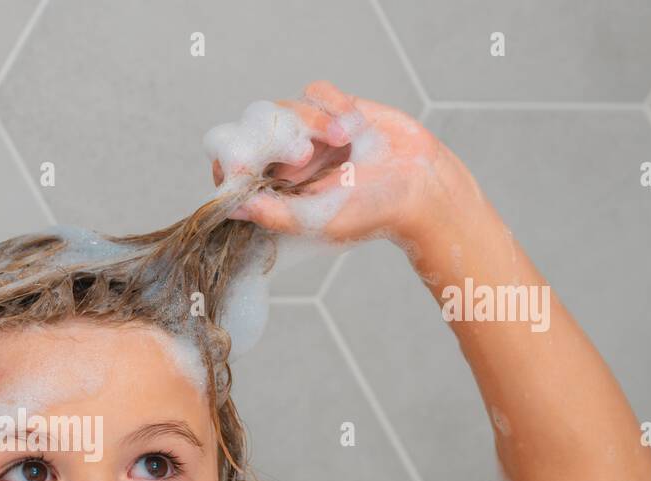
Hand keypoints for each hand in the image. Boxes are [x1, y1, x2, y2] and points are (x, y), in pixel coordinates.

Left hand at [208, 81, 459, 245]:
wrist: (419, 185)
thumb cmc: (369, 212)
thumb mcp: (316, 220)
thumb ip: (273, 213)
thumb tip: (231, 206)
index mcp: (274, 189)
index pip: (233, 166)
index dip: (232, 160)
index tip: (242, 166)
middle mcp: (284, 159)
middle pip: (253, 130)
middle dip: (275, 138)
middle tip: (303, 157)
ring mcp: (307, 131)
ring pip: (284, 108)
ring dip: (311, 121)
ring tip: (341, 142)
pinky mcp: (332, 108)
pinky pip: (313, 91)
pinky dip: (332, 105)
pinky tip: (352, 128)